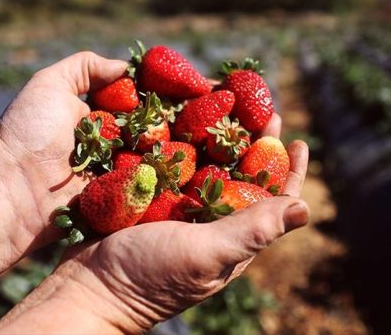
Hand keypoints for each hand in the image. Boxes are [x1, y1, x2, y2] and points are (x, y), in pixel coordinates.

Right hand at [0, 133, 309, 333]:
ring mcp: (175, 211)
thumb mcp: (205, 253)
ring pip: (204, 165)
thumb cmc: (148, 277)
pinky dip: (176, 140)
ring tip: (222, 102)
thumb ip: (252, 230)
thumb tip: (306, 207)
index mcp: (230, 239)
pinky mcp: (145, 199)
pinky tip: (175, 117)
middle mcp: (207, 223)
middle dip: (254, 142)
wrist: (84, 288)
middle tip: (260, 107)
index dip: (289, 172)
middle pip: (240, 175)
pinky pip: (168, 164)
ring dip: (215, 134)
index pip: (272, 202)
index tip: (299, 141)